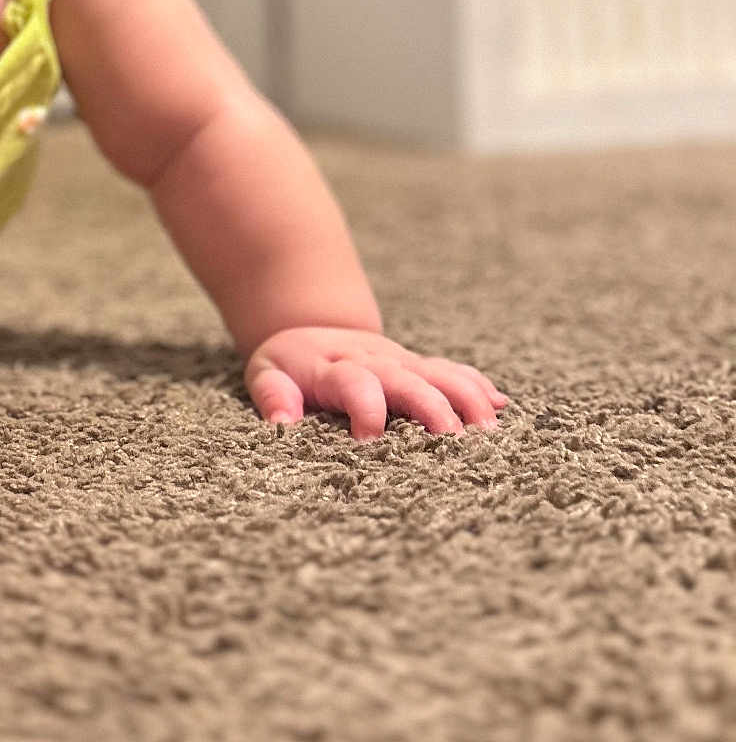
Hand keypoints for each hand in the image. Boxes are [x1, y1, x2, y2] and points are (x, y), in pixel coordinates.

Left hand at [245, 326, 509, 440]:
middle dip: (431, 406)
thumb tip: (283, 422)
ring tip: (489, 429)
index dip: (364, 408)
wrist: (309, 326)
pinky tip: (501, 405)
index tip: (370, 441)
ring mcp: (399, 362)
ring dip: (464, 396)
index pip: (353, 382)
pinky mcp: (417, 365)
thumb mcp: (267, 373)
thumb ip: (273, 395)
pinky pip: (450, 370)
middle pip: (405, 379)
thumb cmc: (287, 364)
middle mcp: (372, 362)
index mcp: (333, 367)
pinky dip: (475, 385)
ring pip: (437, 372)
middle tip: (453, 440)